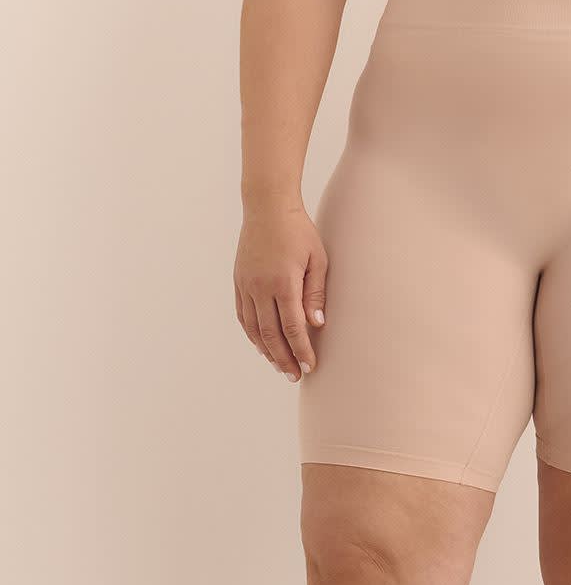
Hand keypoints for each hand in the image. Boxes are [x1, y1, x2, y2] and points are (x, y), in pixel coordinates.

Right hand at [234, 200, 326, 380]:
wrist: (267, 207)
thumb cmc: (299, 232)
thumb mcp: (317, 260)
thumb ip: (316, 294)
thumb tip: (316, 326)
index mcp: (283, 283)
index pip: (292, 328)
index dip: (301, 351)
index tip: (310, 367)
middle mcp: (260, 287)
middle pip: (271, 334)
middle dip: (284, 359)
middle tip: (294, 376)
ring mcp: (246, 285)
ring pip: (254, 328)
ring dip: (267, 351)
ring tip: (279, 366)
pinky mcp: (239, 282)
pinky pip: (244, 316)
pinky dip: (253, 334)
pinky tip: (262, 346)